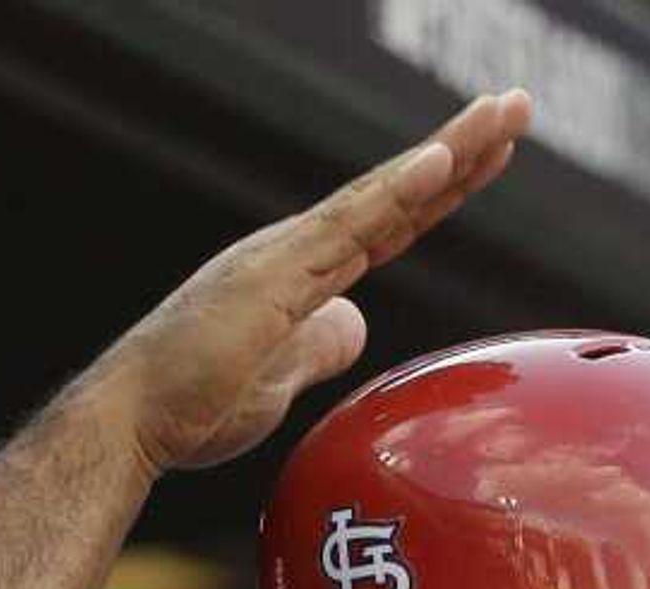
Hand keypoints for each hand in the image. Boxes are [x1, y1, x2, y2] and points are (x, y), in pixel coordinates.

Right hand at [87, 90, 532, 477]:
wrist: (131, 422)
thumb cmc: (191, 409)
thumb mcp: (277, 381)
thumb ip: (317, 345)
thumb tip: (356, 324)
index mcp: (297, 274)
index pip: (388, 224)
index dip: (440, 190)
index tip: (487, 156)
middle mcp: (295, 250)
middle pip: (397, 194)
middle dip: (462, 149)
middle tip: (518, 105)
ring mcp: (286, 256)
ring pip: (385, 195)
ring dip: (451, 151)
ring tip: (506, 111)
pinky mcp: (276, 275)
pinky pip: (351, 225)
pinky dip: (400, 189)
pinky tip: (443, 160)